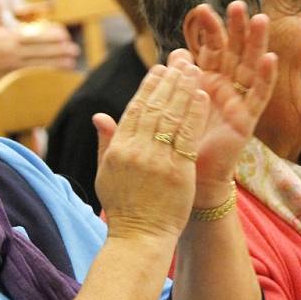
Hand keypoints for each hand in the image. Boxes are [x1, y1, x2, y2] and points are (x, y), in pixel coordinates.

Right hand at [0, 14, 78, 85]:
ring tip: (72, 60)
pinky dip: (44, 71)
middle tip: (74, 48)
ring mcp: (9, 64)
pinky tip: (56, 72)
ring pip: (37, 62)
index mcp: (5, 37)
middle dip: (58, 48)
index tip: (63, 34)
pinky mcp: (7, 75)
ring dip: (56, 61)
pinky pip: (30, 73)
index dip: (49, 35)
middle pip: (38, 49)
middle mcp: (10, 50)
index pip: (32, 35)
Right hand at [93, 62, 209, 239]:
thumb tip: (99, 115)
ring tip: (194, 70)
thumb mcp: (104, 173)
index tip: (159, 70)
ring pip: (172, 116)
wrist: (140, 238)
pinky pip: (188, 136)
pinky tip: (202, 96)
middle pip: (155, 107)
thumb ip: (105, 142)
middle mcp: (136, 150)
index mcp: (118, 149)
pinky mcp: (178, 171)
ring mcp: (158, 160)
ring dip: (184, 90)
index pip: (135, 109)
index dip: (148, 87)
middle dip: (169, 81)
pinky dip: (195, 114)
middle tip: (181, 61)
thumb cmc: (124, 207)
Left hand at [185, 1, 276, 205]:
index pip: (209, 49)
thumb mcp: (175, 105)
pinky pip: (258, 96)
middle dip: (236, 28)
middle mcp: (224, 87)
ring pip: (249, 67)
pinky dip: (264, 77)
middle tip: (237, 4)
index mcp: (205, 81)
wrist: (190, 176)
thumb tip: (174, 53)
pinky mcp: (246, 119)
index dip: (208, 30)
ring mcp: (237, 101)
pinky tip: (269, 58)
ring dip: (256, 44)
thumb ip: (175, 80)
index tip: (201, 9)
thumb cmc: (181, 140)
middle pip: (233, 52)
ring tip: (259, 19)